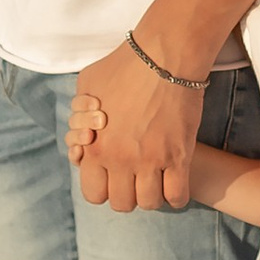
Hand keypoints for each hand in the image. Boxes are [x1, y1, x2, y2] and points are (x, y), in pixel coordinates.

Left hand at [70, 41, 204, 210]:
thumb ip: (79, 114)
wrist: (163, 56)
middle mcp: (119, 160)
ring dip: (152, 195)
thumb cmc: (123, 67)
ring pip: (149, 203)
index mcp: (94, 148)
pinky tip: (176, 181)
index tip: (114, 177)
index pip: (93, 193)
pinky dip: (176, 195)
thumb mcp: (86, 86)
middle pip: (121, 203)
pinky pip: (177, 196)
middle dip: (128, 193)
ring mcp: (150, 161)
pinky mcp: (179, 157)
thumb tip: (82, 131)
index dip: (104, 187)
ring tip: (157, 180)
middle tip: (136, 179)